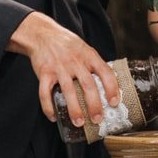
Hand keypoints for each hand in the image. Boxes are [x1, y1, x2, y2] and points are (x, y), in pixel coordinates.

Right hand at [7, 11, 120, 127]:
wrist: (42, 34)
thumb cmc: (67, 44)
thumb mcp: (84, 49)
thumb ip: (94, 65)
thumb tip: (108, 85)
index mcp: (89, 55)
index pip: (105, 72)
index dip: (112, 88)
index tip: (115, 102)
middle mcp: (75, 61)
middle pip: (88, 85)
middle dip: (94, 105)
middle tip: (98, 119)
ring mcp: (59, 67)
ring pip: (68, 91)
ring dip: (74, 109)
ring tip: (79, 123)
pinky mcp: (44, 72)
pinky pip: (45, 92)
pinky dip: (48, 107)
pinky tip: (53, 117)